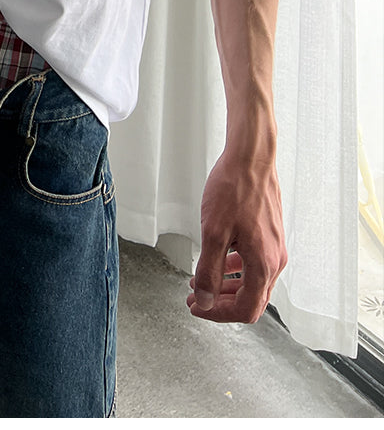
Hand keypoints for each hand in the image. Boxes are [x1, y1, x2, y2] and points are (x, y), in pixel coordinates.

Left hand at [187, 145, 287, 322]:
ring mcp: (274, 247)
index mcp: (264, 264)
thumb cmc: (235, 188)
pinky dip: (235, 269)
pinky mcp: (270, 235)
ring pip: (252, 282)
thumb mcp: (214, 232)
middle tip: (196, 298)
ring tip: (202, 282)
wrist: (251, 157)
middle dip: (220, 302)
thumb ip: (209, 271)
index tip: (197, 306)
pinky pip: (254, 263)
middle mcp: (275, 260)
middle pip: (250, 299)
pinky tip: (219, 261)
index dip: (218, 313)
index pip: (245, 309)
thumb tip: (205, 300)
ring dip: (226, 286)